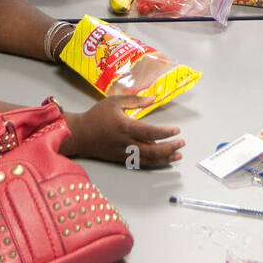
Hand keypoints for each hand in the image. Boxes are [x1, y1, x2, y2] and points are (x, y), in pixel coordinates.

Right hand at [61, 96, 183, 167]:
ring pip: (149, 159)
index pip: (150, 132)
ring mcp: (124, 153)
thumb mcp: (114, 102)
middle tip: (181, 143)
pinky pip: (141, 163)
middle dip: (170, 147)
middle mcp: (126, 143)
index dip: (165, 133)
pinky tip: (163, 160)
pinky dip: (154, 163)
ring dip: (166, 158)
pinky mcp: (122, 159)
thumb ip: (135, 100)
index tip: (176, 130)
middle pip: (153, 150)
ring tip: (178, 155)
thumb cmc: (96, 116)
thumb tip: (153, 99)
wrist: (80, 134)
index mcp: (125, 127)